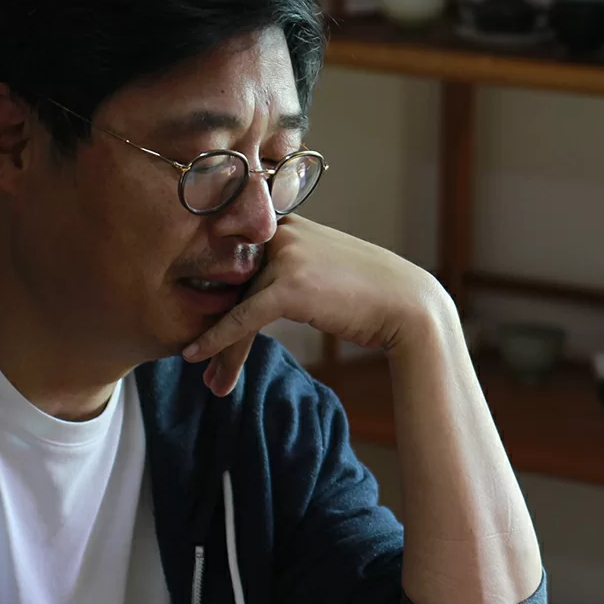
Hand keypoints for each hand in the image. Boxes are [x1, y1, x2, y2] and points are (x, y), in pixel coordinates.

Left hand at [183, 216, 452, 396]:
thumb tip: (250, 292)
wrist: (406, 303)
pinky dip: (217, 340)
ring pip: (235, 306)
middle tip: (200, 363)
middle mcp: (281, 231)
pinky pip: (242, 318)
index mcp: (287, 222)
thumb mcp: (320, 265)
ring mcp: (285, 255)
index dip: (214, 294)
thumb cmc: (368, 290)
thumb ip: (285, 265)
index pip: (235, 258)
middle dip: (212, 326)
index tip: (196, 324)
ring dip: (220, 347)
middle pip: (231, 285)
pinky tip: (196, 356)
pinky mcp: (288, 285)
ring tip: (212, 381)